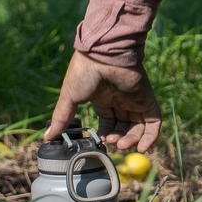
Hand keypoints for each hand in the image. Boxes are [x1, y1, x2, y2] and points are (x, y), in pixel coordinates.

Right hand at [45, 51, 161, 151]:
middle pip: (124, 126)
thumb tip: (47, 136)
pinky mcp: (147, 99)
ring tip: (123, 144)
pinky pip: (154, 122)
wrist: (104, 54)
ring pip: (138, 126)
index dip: (105, 134)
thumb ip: (61, 117)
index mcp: (102, 99)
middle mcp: (119, 100)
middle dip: (119, 139)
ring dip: (132, 140)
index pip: (108, 122)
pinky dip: (151, 136)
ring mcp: (134, 99)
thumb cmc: (84, 72)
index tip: (100, 141)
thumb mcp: (70, 97)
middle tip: (113, 143)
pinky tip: (143, 147)